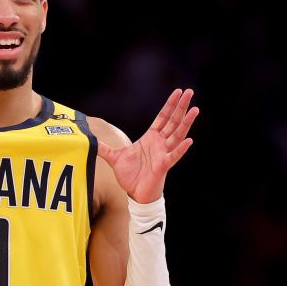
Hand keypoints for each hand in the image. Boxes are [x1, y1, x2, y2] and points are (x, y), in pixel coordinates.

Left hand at [97, 88, 198, 202]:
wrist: (135, 194)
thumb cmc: (130, 176)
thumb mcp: (114, 158)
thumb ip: (104, 148)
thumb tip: (91, 140)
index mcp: (150, 137)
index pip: (162, 117)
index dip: (169, 104)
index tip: (178, 91)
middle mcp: (159, 143)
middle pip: (173, 121)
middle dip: (181, 106)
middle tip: (189, 92)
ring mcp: (163, 153)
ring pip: (177, 135)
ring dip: (186, 123)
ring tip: (195, 110)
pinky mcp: (163, 166)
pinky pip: (174, 156)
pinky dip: (181, 149)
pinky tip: (189, 140)